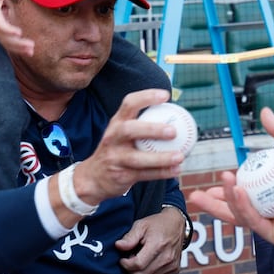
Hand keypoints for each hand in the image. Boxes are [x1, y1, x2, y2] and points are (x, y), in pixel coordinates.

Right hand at [0, 0, 34, 55]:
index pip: (0, 26)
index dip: (9, 30)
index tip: (19, 33)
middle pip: (5, 39)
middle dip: (17, 44)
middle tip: (31, 45)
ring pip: (6, 44)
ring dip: (19, 49)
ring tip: (31, 51)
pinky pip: (8, 44)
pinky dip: (17, 49)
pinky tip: (29, 52)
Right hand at [73, 89, 185, 206]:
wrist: (94, 177)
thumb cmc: (117, 150)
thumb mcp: (121, 133)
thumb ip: (142, 123)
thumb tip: (176, 114)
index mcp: (116, 123)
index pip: (129, 104)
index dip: (146, 97)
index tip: (166, 96)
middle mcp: (113, 138)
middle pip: (129, 130)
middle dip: (152, 129)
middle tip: (173, 131)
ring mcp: (115, 157)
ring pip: (138, 158)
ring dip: (161, 158)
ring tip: (180, 156)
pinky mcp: (121, 175)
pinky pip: (144, 175)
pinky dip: (162, 173)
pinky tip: (176, 170)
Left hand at [116, 205, 184, 273]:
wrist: (176, 224)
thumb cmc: (158, 224)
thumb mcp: (141, 225)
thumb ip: (129, 237)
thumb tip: (118, 246)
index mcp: (157, 245)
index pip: (138, 265)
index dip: (126, 264)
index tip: (122, 259)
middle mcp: (167, 257)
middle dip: (132, 270)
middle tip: (131, 259)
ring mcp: (172, 265)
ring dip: (141, 272)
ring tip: (141, 259)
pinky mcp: (175, 269)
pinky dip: (149, 273)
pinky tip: (149, 262)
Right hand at [186, 108, 273, 246]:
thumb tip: (264, 111)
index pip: (247, 197)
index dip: (227, 190)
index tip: (214, 180)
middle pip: (238, 212)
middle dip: (215, 205)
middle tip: (195, 195)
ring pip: (243, 217)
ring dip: (226, 200)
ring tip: (219, 181)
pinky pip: (256, 222)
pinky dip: (243, 206)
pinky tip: (235, 189)